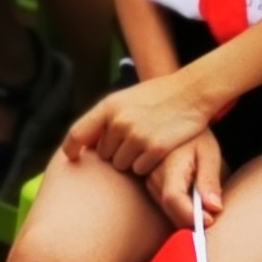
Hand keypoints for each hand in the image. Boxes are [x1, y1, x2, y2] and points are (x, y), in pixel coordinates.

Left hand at [67, 66, 213, 179]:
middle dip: (115, 152)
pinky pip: (140, 169)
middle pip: (104, 154)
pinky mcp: (154, 148)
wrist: (190, 92)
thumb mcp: (125, 99)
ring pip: (121, 165)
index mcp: (109, 106)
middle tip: (134, 138)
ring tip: (146, 141)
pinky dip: (147, 165)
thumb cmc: (156, 96)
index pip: (78, 133)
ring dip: (131, 160)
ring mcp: (136, 135)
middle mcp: (119, 122)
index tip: (70, 157)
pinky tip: (157, 148)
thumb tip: (83, 142)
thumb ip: (105, 118)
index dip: (71, 148)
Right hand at [146, 130, 224, 229]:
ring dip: (185, 214)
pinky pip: (164, 204)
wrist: (175, 119)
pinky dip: (179, 208)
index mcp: (169, 164)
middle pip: (170, 209)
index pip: (173, 198)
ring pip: (167, 209)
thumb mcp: (208, 154)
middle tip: (214, 215)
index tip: (210, 221)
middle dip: (191, 219)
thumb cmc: (197, 138)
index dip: (190, 215)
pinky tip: (192, 197)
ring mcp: (147, 179)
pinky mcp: (148, 183)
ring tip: (204, 201)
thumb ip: (210, 180)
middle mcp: (152, 174)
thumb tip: (214, 208)